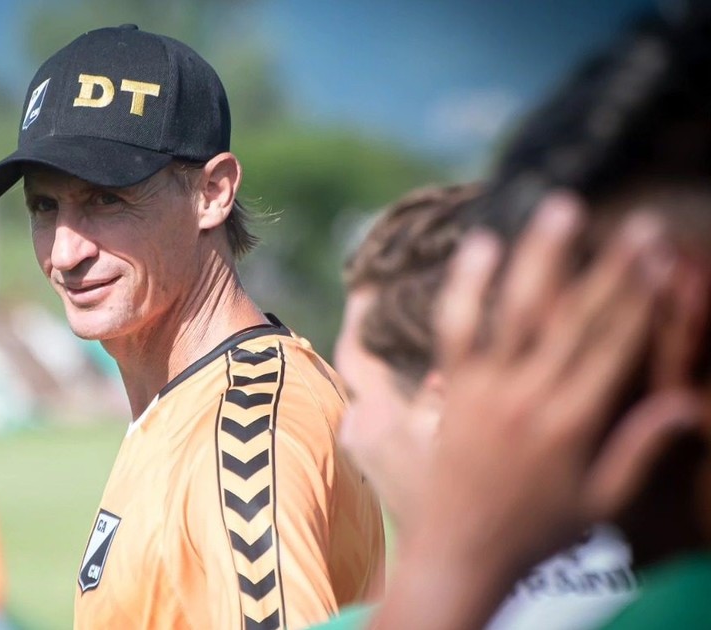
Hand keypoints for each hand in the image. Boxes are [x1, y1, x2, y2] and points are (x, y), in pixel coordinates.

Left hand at [372, 193, 703, 629]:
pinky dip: (467, 286)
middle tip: (637, 223)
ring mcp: (485, 390)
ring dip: (539, 257)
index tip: (660, 257)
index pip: (614, 347)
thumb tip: (688, 402)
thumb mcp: (603, 502)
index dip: (640, 298)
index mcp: (573, 424)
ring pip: (514, 311)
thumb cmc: (538, 531)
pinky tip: (481, 244)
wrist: (460, 552)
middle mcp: (529, 399)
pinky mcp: (453, 389)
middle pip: (574, 320)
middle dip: (610, 269)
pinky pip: (456, 328)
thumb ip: (641, 449)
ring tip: (561, 208)